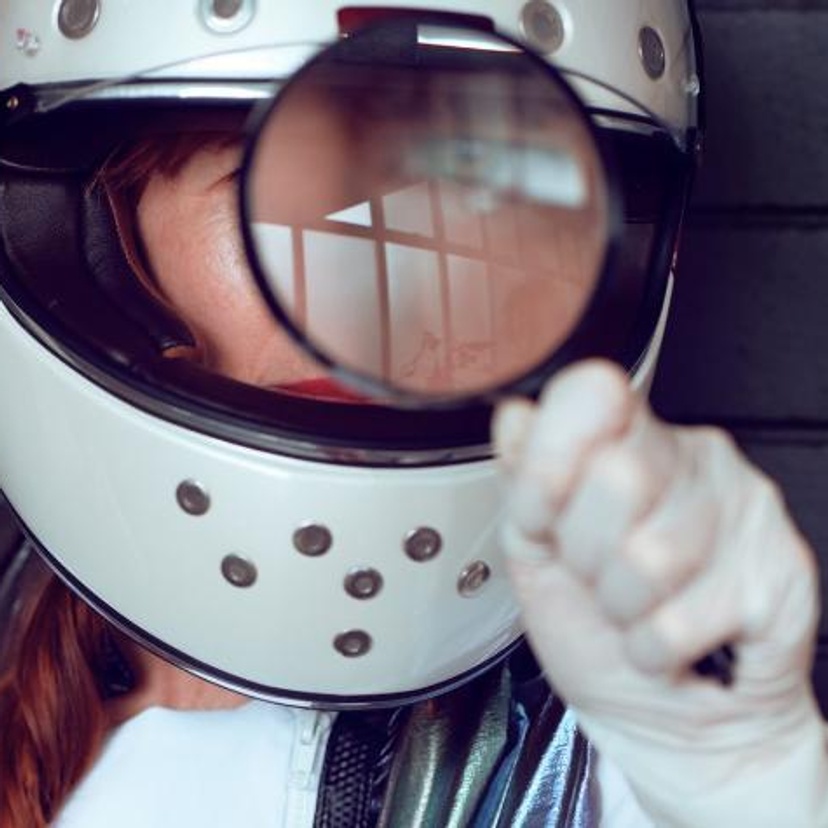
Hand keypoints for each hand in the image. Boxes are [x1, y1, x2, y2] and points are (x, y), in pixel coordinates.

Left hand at [494, 360, 827, 826]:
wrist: (662, 717)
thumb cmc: (596, 630)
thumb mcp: (535, 549)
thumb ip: (523, 480)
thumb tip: (513, 415)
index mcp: (628, 439)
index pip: (588, 395)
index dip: (550, 461)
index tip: (540, 511)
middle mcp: (692, 457)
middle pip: (613, 475)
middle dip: (583, 552)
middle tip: (598, 576)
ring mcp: (744, 507)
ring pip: (648, 555)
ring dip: (621, 608)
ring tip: (635, 611)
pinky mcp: (781, 568)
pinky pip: (681, 617)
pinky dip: (655, 649)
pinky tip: (671, 641)